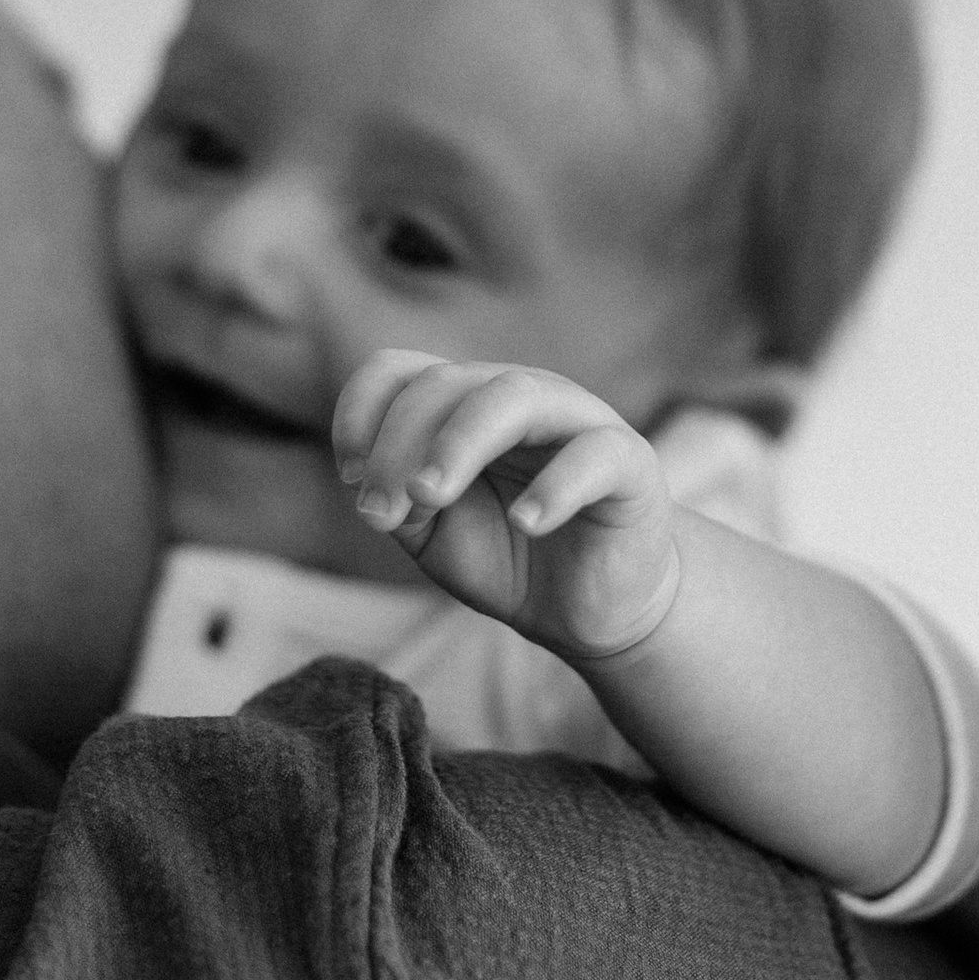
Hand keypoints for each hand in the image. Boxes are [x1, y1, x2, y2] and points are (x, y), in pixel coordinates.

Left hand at [330, 349, 682, 660]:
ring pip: (515, 395)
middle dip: (398, 447)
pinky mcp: (629, 463)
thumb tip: (379, 488)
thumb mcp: (436, 537)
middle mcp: (518, 397)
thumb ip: (402, 506)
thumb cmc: (512, 558)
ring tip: (431, 496)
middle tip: (380, 515)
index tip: (349, 478)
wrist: (594, 609)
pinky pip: (593, 454)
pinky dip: (555, 486)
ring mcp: (576, 421)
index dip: (362, 412)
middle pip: (446, 383)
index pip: (401, 370)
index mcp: (465, 405)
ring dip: (459, 443)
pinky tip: (527, 524)